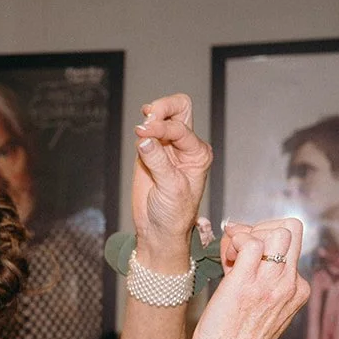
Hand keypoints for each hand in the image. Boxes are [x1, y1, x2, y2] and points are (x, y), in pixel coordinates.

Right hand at [132, 94, 212, 263]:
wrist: (160, 231)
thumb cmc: (174, 214)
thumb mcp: (171, 188)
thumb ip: (158, 161)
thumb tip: (144, 139)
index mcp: (198, 153)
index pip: (180, 128)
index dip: (161, 127)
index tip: (143, 133)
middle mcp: (185, 146)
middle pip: (179, 109)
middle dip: (163, 108)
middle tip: (148, 116)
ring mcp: (167, 148)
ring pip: (164, 115)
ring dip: (152, 115)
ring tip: (142, 125)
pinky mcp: (150, 153)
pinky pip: (148, 130)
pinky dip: (144, 124)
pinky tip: (140, 127)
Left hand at [192, 219, 308, 338]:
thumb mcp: (258, 305)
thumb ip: (256, 275)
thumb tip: (241, 243)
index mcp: (295, 289)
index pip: (290, 242)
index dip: (263, 238)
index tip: (242, 254)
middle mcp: (290, 284)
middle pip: (292, 228)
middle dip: (259, 228)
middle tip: (237, 249)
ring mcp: (272, 284)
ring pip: (278, 231)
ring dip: (248, 234)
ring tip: (231, 258)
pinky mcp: (248, 285)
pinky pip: (251, 242)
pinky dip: (234, 243)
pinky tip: (225, 264)